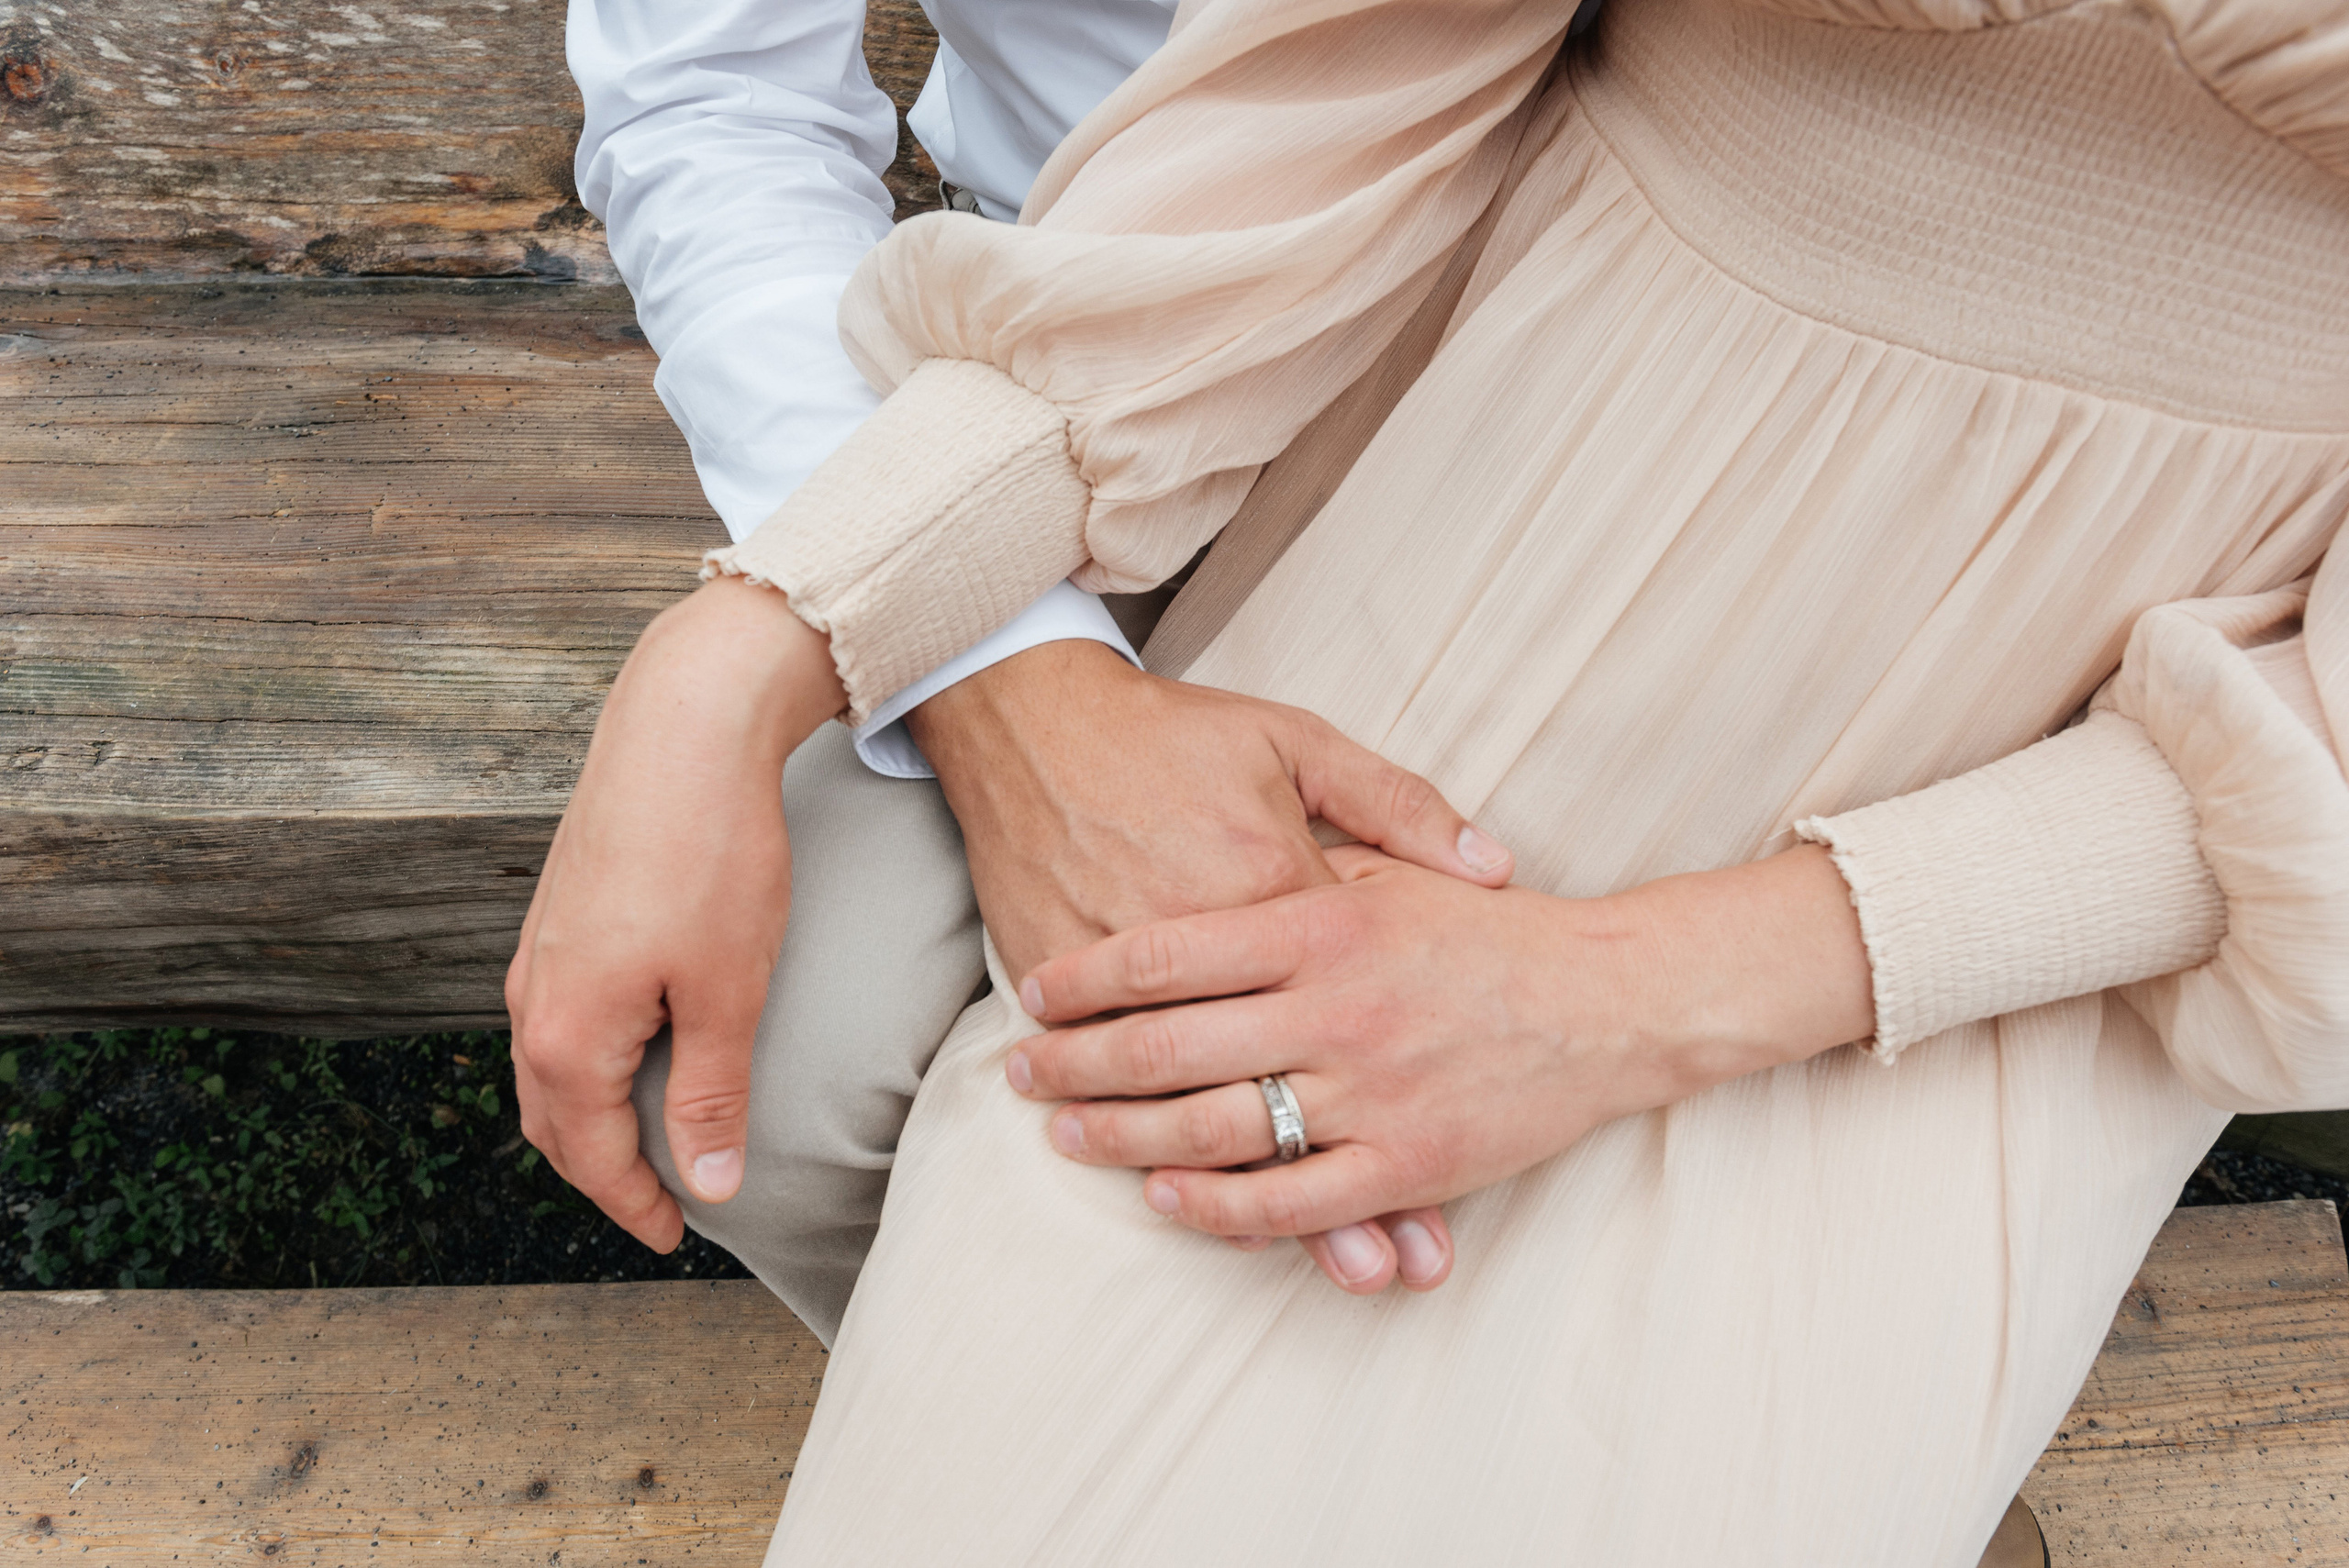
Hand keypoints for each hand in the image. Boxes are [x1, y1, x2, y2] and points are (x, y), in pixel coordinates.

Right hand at [507, 578, 843, 1250]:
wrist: (682, 727)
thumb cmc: (711, 857)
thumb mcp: (728, 992)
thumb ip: (714, 1095)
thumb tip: (708, 1184)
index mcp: (566, 1036)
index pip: (593, 1157)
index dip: (637, 1205)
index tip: (677, 1236)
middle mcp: (532, 1000)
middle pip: (557, 1122)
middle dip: (605, 1171)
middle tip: (662, 1202)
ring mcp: (538, 955)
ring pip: (553, 1070)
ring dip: (595, 1115)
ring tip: (654, 1138)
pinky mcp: (560, 916)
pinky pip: (562, 1018)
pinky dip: (593, 1060)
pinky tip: (640, 1050)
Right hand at [907, 641, 1514, 1291]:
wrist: (1033, 718)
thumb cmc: (1175, 732)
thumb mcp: (1298, 741)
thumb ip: (1399, 806)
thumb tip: (1495, 867)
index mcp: (1281, 887)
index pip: (1354, 1013)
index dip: (1400, 1103)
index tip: (1441, 1176)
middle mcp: (1216, 945)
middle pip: (1284, 1088)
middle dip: (1336, 1192)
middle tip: (1376, 1268)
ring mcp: (1136, 974)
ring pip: (1196, 1105)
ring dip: (1253, 1194)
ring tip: (1320, 1268)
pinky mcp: (1069, 982)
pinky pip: (1121, 1081)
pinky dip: (1146, 1139)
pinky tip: (1179, 1194)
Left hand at [1008, 843, 1875, 1276]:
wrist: (1607, 998)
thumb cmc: (1487, 930)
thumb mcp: (1388, 867)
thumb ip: (1300, 871)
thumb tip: (1210, 868)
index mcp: (1325, 923)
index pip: (1170, 954)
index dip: (1090, 978)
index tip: (1040, 992)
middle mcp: (1337, 1008)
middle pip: (1170, 1046)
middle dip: (1079, 1064)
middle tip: (1022, 1073)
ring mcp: (1370, 1092)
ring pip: (1213, 1128)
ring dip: (1123, 1137)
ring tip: (1067, 1134)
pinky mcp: (1405, 1164)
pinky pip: (1287, 1200)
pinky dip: (1214, 1205)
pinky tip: (1165, 1194)